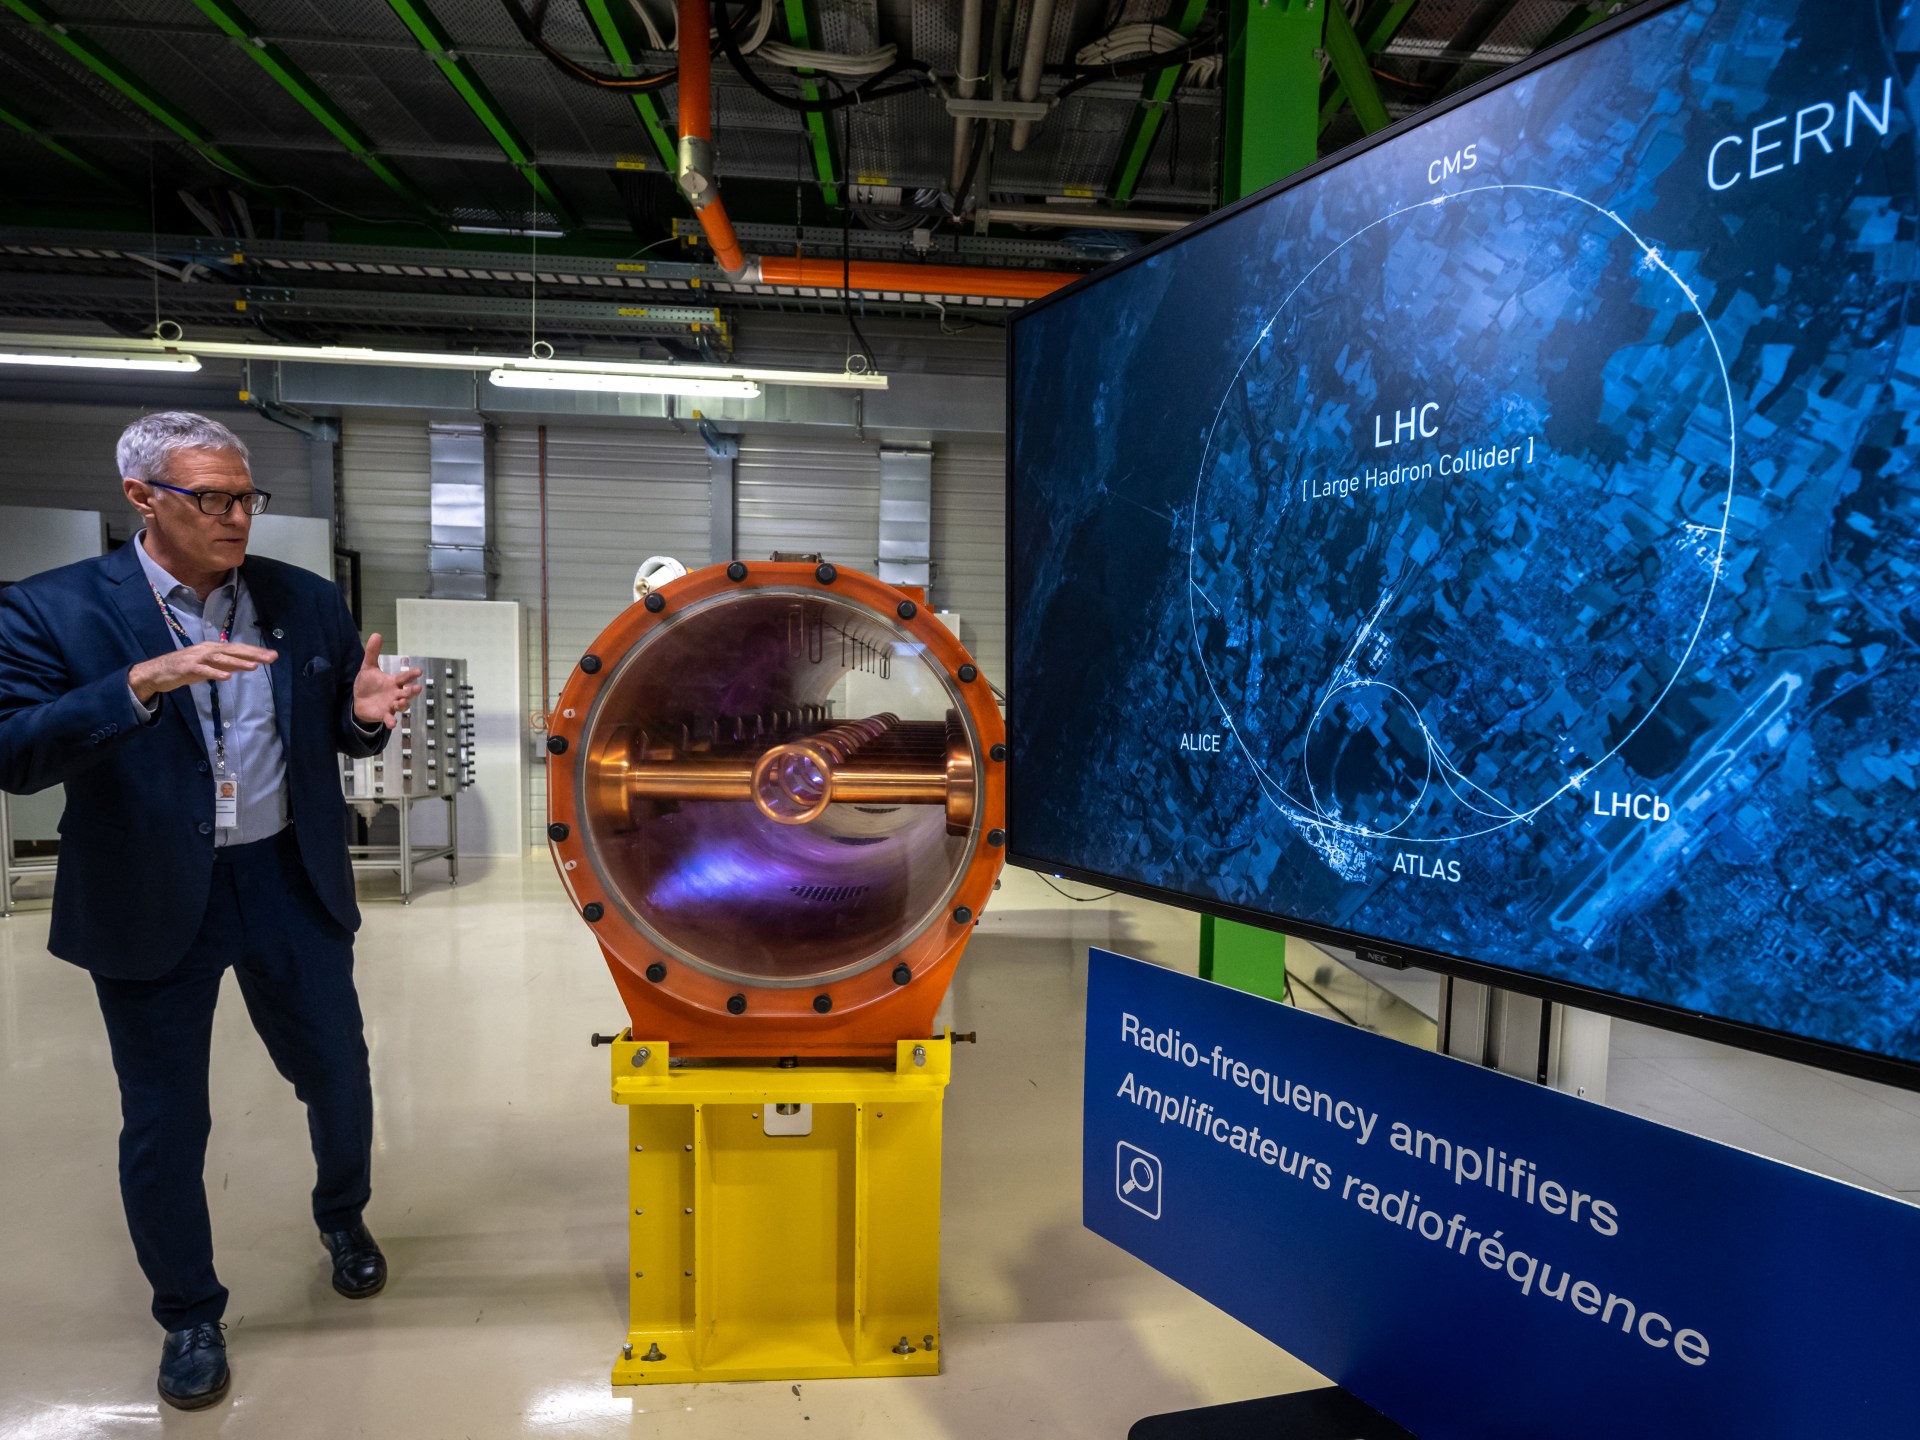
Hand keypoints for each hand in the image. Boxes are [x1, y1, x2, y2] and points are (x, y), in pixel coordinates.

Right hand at [130, 641, 276, 701]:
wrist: (156, 672)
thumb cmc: (185, 669)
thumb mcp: (211, 667)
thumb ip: (228, 665)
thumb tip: (249, 664)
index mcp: (213, 649)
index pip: (238, 649)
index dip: (256, 652)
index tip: (273, 656)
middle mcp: (207, 650)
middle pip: (233, 651)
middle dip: (253, 654)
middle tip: (271, 658)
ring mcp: (196, 658)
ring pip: (221, 659)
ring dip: (238, 662)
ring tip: (254, 666)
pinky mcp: (187, 668)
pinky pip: (203, 670)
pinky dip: (215, 673)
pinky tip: (227, 677)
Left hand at [352, 634, 423, 728]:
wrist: (359, 702)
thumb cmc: (368, 684)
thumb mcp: (368, 667)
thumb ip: (373, 652)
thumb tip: (376, 634)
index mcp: (394, 682)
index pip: (405, 677)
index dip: (411, 675)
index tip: (418, 671)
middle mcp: (396, 694)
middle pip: (408, 692)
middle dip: (412, 691)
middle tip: (416, 688)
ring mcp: (391, 705)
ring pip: (402, 706)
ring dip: (403, 704)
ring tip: (401, 702)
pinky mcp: (384, 715)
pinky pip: (390, 719)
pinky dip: (392, 721)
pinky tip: (392, 724)